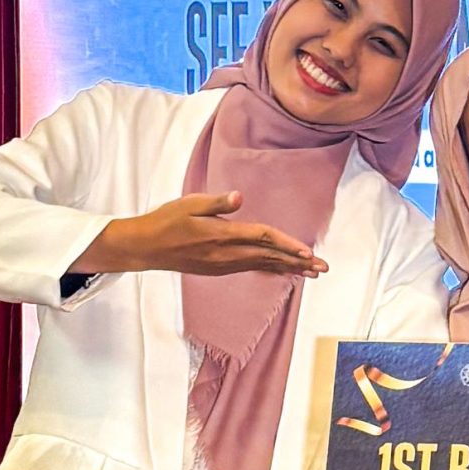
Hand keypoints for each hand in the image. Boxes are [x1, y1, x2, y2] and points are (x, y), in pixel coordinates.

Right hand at [72, 190, 328, 277]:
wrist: (145, 248)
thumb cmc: (165, 221)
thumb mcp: (189, 204)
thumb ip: (216, 202)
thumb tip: (238, 197)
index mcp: (221, 236)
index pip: (262, 239)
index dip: (287, 245)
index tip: (308, 252)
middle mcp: (226, 255)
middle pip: (269, 258)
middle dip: (298, 263)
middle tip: (323, 268)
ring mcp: (223, 264)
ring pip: (263, 266)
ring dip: (288, 268)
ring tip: (311, 272)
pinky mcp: (219, 268)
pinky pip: (252, 268)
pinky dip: (271, 269)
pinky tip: (282, 271)